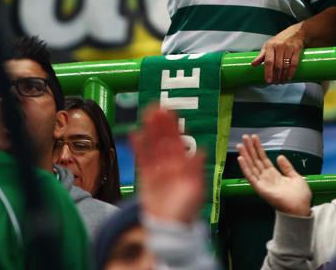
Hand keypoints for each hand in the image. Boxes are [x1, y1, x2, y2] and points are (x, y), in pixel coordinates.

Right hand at [131, 106, 203, 224]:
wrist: (168, 229)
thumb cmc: (185, 211)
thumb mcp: (195, 190)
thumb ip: (195, 170)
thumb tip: (200, 152)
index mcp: (184, 165)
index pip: (178, 141)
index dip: (173, 127)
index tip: (169, 111)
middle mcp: (171, 165)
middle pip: (164, 140)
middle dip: (160, 124)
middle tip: (155, 106)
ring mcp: (158, 170)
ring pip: (153, 146)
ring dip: (150, 130)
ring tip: (146, 114)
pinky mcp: (146, 178)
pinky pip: (142, 159)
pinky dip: (139, 147)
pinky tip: (135, 134)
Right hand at [236, 134, 311, 215]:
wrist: (301, 208)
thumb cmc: (300, 196)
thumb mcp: (295, 177)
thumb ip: (286, 167)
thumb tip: (279, 156)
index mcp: (274, 175)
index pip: (263, 159)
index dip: (259, 148)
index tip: (254, 138)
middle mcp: (266, 178)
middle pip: (256, 160)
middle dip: (250, 148)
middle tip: (244, 137)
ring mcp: (263, 183)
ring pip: (251, 166)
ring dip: (245, 155)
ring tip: (240, 144)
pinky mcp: (260, 189)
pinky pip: (251, 177)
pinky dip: (245, 167)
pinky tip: (241, 158)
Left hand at [252, 25, 304, 83]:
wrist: (295, 32)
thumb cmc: (279, 40)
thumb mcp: (268, 45)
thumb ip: (261, 55)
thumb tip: (253, 64)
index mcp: (271, 46)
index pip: (268, 61)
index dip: (268, 72)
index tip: (268, 81)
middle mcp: (279, 46)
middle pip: (277, 65)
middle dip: (276, 76)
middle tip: (275, 83)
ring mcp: (289, 48)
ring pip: (286, 66)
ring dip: (283, 76)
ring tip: (281, 82)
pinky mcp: (297, 50)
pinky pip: (294, 64)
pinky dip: (291, 72)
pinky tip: (288, 77)